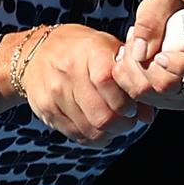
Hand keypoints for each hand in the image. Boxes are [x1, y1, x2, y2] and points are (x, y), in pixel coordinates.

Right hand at [18, 24, 154, 146]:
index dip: (126, 101)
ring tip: (114, 123)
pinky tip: (97, 126)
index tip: (133, 105)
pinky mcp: (46, 109)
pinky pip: (76, 135)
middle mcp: (68, 71)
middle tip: (127, 119)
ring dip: (109, 132)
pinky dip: (92, 136)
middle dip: (122, 123)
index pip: (108, 82)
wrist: (35, 52)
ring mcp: (55, 92)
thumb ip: (129, 77)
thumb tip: (148, 115)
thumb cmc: (81, 49)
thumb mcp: (107, 48)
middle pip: (102, 114)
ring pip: (90, 129)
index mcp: (89, 51)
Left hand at [111, 0, 183, 109]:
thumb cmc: (172, 10)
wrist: (168, 18)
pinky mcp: (166, 100)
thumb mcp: (162, 3)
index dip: (177, 64)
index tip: (159, 54)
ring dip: (131, 69)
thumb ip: (151, 22)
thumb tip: (141, 52)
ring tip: (132, 46)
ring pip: (148, 94)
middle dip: (143, 64)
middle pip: (168, 86)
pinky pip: (138, 96)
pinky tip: (130, 59)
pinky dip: (127, 77)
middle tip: (135, 40)